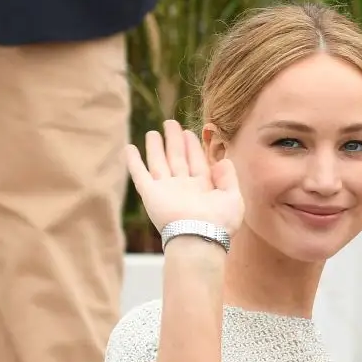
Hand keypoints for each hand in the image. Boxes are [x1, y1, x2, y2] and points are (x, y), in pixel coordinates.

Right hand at [126, 120, 244, 235]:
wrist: (199, 238)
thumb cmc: (219, 222)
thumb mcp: (233, 198)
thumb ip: (229, 178)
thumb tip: (222, 160)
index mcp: (202, 187)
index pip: (196, 161)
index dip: (192, 146)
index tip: (188, 131)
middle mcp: (183, 187)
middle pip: (177, 158)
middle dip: (174, 140)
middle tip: (170, 123)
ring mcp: (166, 190)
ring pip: (159, 162)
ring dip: (155, 147)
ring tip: (153, 132)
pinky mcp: (150, 194)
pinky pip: (140, 174)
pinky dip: (134, 161)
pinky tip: (129, 148)